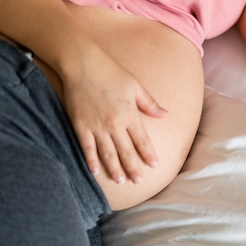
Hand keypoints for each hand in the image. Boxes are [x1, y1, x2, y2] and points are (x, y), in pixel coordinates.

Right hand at [61, 46, 166, 184]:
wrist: (82, 64)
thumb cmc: (111, 72)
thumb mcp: (135, 86)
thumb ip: (150, 104)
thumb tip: (165, 115)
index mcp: (130, 114)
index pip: (142, 140)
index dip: (148, 154)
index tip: (154, 165)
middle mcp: (114, 124)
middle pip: (126, 152)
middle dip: (134, 168)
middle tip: (139, 181)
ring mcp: (96, 126)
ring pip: (108, 154)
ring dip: (115, 169)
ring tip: (121, 181)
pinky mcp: (80, 126)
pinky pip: (87, 148)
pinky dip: (91, 161)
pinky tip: (96, 172)